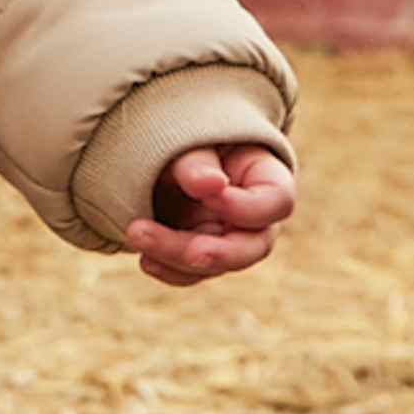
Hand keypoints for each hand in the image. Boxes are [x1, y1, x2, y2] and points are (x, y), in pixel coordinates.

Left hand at [125, 144, 294, 286]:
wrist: (164, 154)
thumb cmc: (188, 140)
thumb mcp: (193, 140)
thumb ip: (199, 162)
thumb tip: (209, 184)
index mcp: (267, 179)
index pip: (276, 201)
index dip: (247, 207)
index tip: (211, 195)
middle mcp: (255, 218)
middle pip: (251, 247)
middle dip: (218, 252)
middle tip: (192, 253)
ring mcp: (228, 240)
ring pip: (215, 265)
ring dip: (177, 258)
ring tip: (137, 234)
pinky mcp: (199, 254)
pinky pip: (189, 272)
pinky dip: (167, 268)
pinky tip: (146, 259)